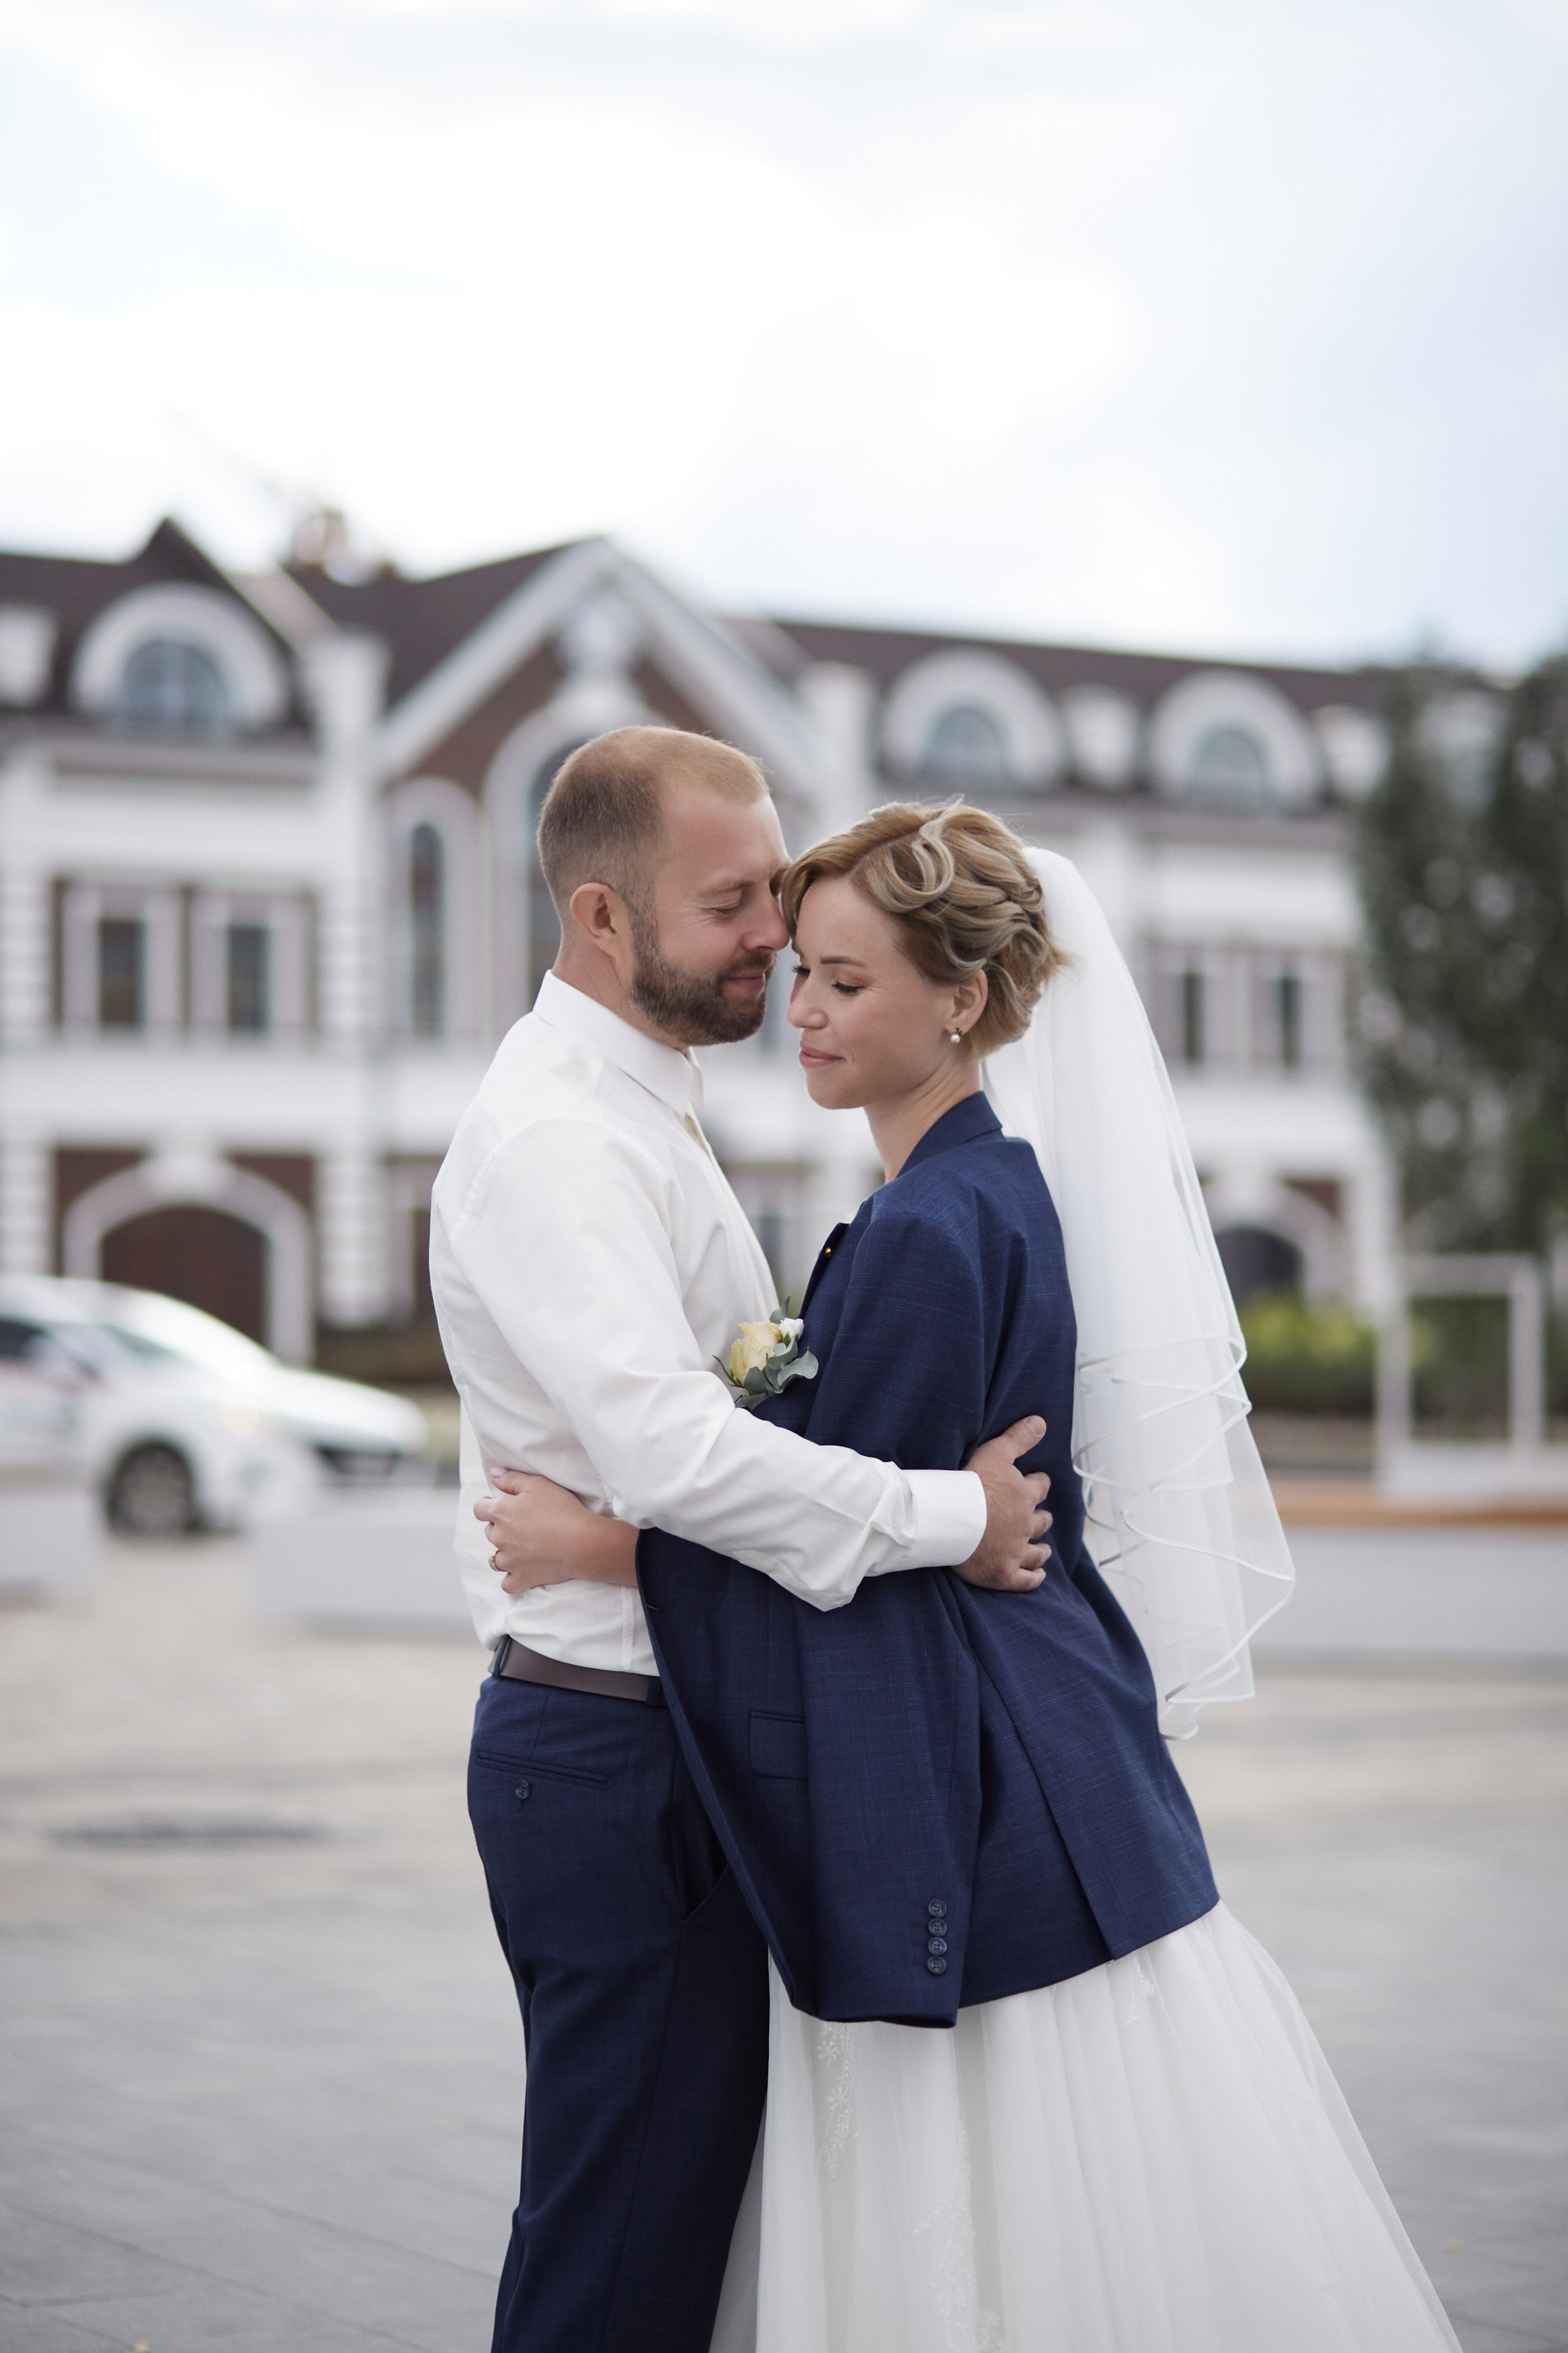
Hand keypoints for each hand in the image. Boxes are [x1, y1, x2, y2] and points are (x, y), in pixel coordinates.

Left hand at [475, 1468, 638, 1594]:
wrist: (582, 1543)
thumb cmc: (562, 1509)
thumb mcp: (538, 1484)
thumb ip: (512, 1478)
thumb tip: (493, 1474)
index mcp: (501, 1513)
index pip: (479, 1509)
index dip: (487, 1505)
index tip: (499, 1505)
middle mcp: (500, 1538)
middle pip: (489, 1532)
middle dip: (500, 1528)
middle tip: (521, 1525)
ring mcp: (509, 1561)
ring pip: (495, 1559)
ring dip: (504, 1553)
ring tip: (520, 1549)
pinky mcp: (522, 1578)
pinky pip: (507, 1583)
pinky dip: (511, 1578)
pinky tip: (521, 1571)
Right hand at [954, 1417, 1052, 1591]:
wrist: (953, 1520)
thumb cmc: (972, 1485)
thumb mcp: (996, 1452)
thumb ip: (1019, 1437)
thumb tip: (1041, 1422)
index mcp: (1023, 1496)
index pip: (1038, 1487)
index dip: (1039, 1483)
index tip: (1038, 1482)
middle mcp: (1024, 1524)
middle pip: (1041, 1521)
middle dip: (1041, 1518)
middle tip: (1041, 1517)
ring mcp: (1016, 1551)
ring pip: (1036, 1552)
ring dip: (1041, 1550)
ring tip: (1044, 1550)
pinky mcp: (1004, 1573)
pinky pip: (1024, 1580)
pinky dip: (1033, 1578)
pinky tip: (1038, 1577)